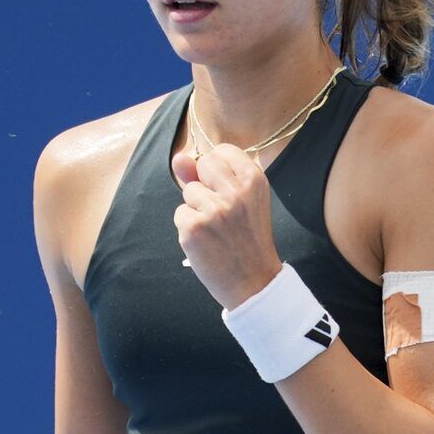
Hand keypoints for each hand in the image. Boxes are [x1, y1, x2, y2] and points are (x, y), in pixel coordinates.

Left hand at [171, 144, 283, 309]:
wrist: (254, 282)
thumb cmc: (247, 238)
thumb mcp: (242, 201)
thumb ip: (209, 176)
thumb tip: (179, 157)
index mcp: (254, 180)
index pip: (222, 151)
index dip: (218, 170)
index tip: (228, 189)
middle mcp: (235, 191)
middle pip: (203, 164)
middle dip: (205, 183)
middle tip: (222, 211)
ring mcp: (214, 210)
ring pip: (189, 192)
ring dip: (197, 209)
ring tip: (217, 230)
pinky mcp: (194, 228)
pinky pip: (180, 214)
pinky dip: (189, 228)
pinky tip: (207, 241)